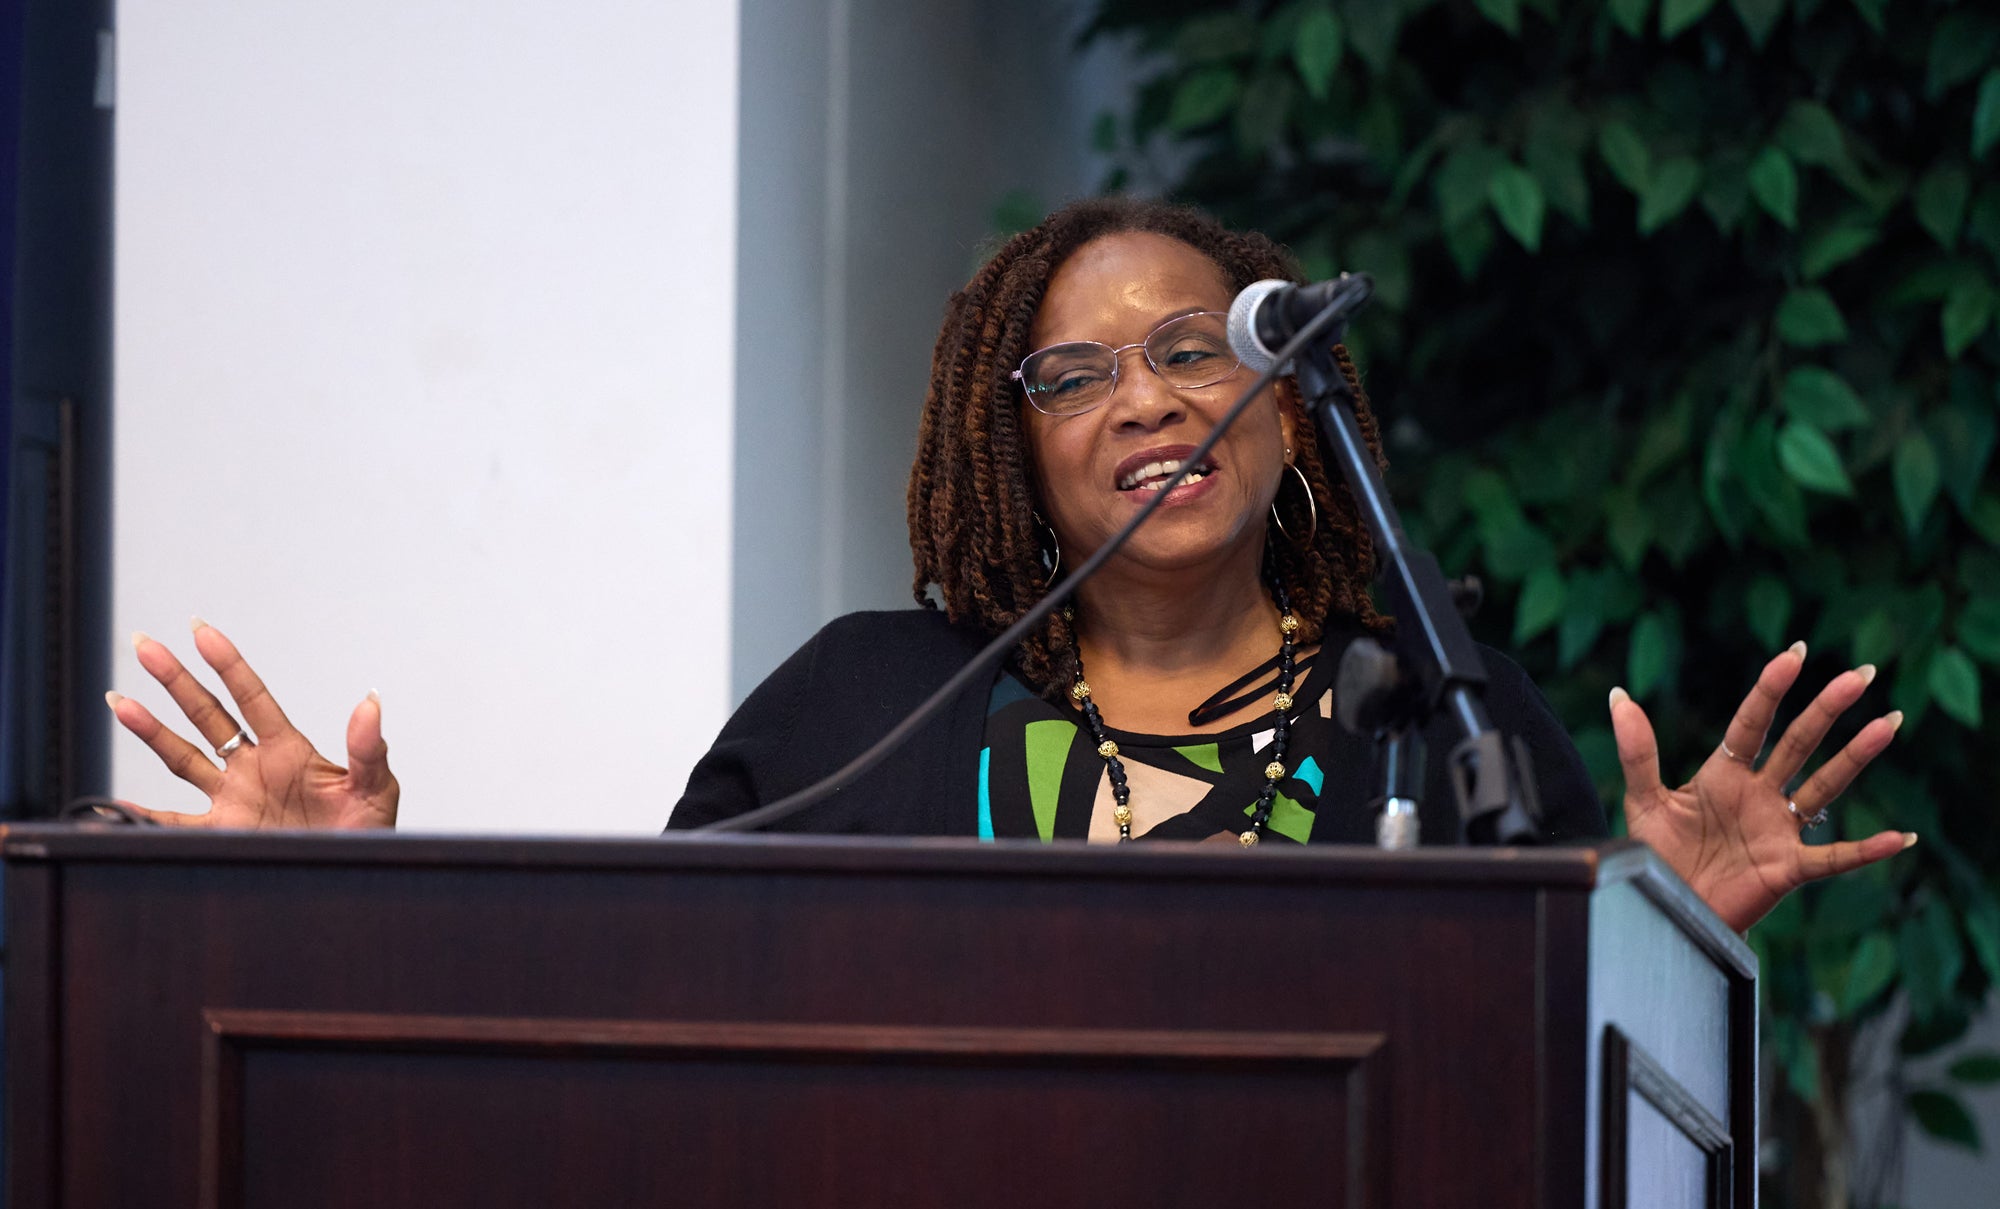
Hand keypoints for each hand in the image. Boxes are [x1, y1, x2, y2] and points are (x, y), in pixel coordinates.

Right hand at [106, 619, 397, 828]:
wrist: (353, 874)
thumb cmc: (369, 832)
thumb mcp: (376, 788)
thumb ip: (368, 749)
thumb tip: (371, 702)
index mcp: (290, 750)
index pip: (252, 698)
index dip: (228, 664)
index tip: (201, 630)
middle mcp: (254, 768)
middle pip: (207, 715)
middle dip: (176, 680)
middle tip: (144, 645)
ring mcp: (234, 799)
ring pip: (182, 757)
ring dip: (151, 730)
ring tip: (119, 702)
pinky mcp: (223, 834)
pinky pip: (174, 823)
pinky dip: (144, 817)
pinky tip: (116, 806)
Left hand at [1609, 641, 1911, 932]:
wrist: (1669, 908)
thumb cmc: (1660, 855)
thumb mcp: (1646, 800)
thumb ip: (1638, 752)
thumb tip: (1618, 696)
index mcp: (1725, 773)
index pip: (1752, 723)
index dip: (1771, 689)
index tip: (1794, 653)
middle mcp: (1759, 794)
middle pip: (1798, 743)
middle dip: (1828, 709)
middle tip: (1862, 674)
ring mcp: (1778, 829)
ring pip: (1825, 786)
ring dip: (1856, 757)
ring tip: (1888, 724)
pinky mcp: (1788, 868)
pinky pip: (1834, 858)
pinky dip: (1866, 849)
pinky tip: (1899, 838)